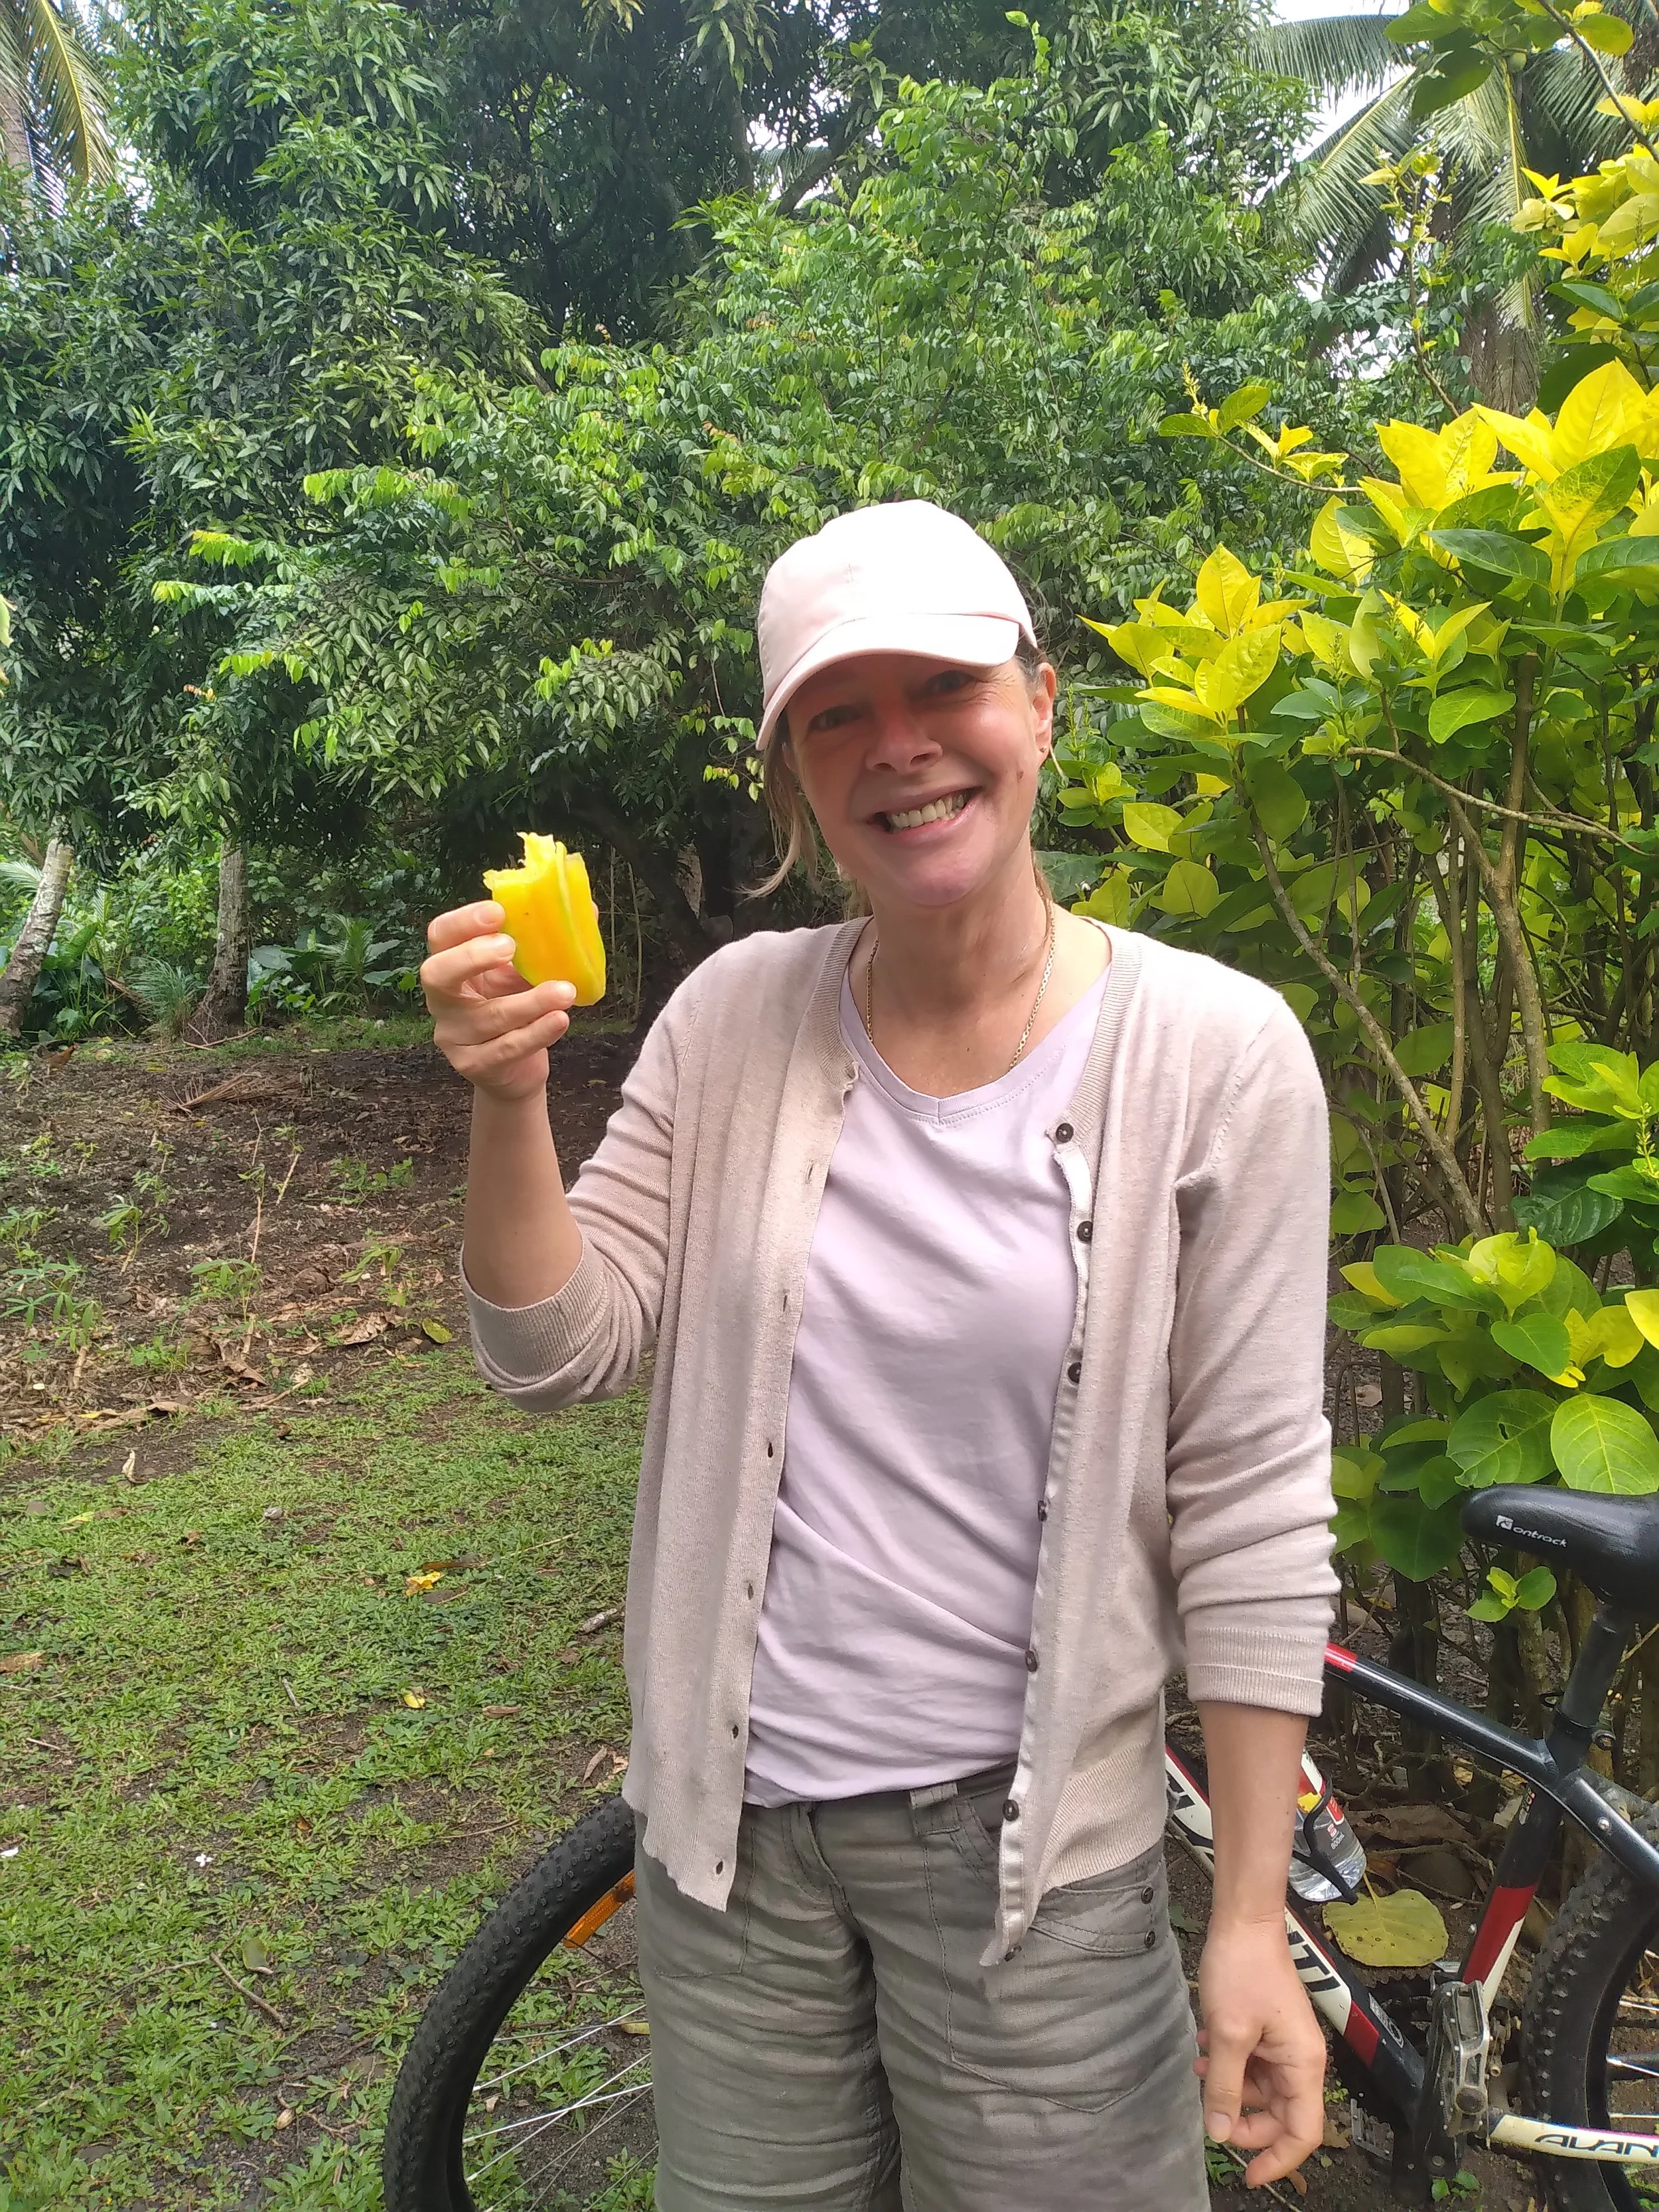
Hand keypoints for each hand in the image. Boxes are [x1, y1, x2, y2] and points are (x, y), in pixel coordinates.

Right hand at [422, 900, 576, 1104]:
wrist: (515, 1071)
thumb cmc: (515, 1009)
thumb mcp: (523, 973)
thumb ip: (543, 944)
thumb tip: (589, 910)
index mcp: (451, 965)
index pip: (441, 936)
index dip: (464, 921)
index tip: (498, 911)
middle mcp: (443, 1000)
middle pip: (437, 974)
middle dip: (472, 957)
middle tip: (510, 946)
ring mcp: (454, 1036)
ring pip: (489, 1016)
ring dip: (530, 1002)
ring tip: (565, 991)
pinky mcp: (475, 1065)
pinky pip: (507, 1048)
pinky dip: (537, 1033)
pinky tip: (560, 1020)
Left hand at [1195, 1914, 1326, 2187]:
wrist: (1243, 1920)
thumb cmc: (1243, 1970)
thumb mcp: (1227, 2034)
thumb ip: (1224, 2087)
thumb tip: (1219, 2133)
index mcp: (1303, 2065)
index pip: (1302, 2133)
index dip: (1278, 2160)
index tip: (1248, 2176)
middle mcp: (1299, 2059)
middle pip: (1279, 2115)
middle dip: (1243, 2119)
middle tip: (1211, 2114)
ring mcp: (1284, 2043)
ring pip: (1260, 2089)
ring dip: (1229, 2085)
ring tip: (1201, 2064)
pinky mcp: (1267, 2029)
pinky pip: (1251, 2063)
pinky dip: (1228, 2062)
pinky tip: (1206, 2044)